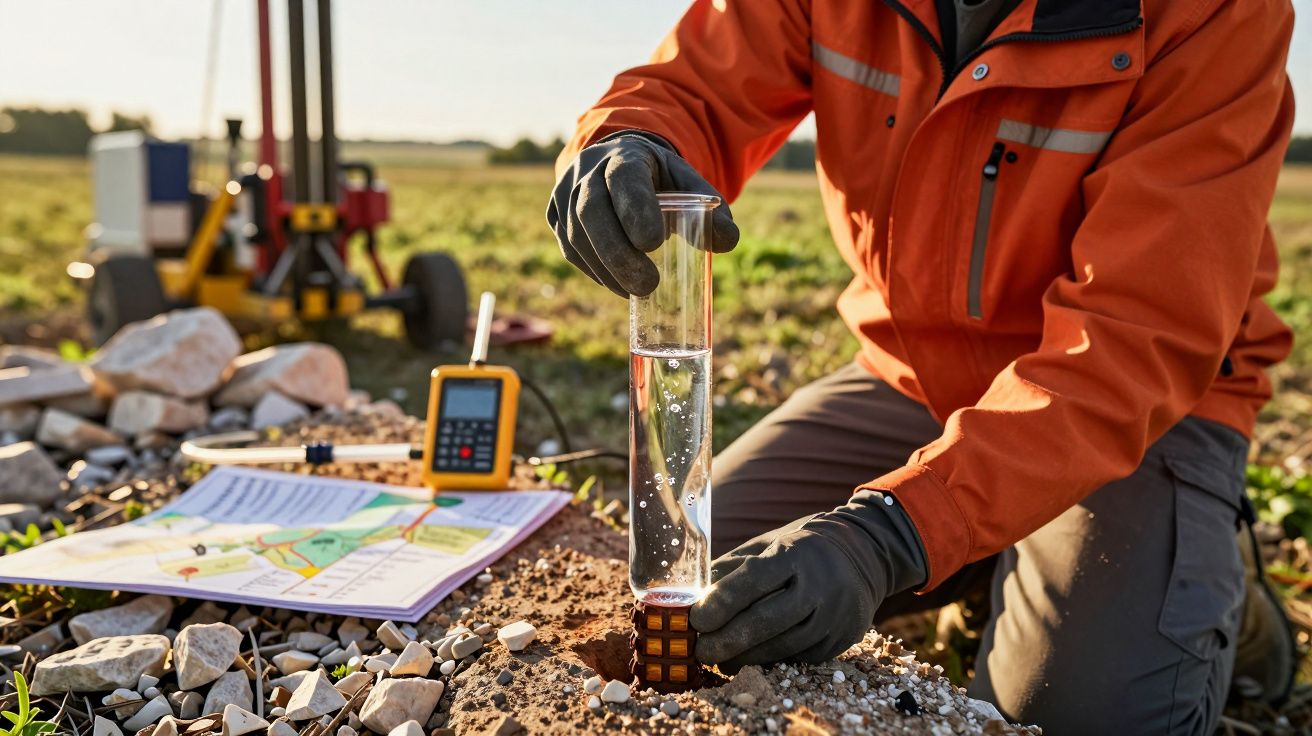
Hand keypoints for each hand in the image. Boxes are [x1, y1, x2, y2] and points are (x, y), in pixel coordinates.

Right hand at [546, 131, 738, 296]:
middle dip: (618, 253)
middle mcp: (586, 171)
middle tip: (647, 285)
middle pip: (591, 212)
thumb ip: (712, 209)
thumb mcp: (688, 184)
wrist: (616, 163)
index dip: (634, 211)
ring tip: (637, 291)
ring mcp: (565, 193)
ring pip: (576, 235)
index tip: (654, 244)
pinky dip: (594, 271)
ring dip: (606, 269)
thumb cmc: (659, 179)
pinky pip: (569, 248)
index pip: (623, 179)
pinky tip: (618, 285)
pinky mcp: (555, 217)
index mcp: (624, 155)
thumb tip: (729, 241)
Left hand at [690, 492, 927, 671]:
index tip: (695, 620)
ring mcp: (834, 615)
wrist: (865, 554)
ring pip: (782, 646)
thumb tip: (695, 594)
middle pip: (766, 620)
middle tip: (700, 651)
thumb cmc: (802, 549)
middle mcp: (818, 585)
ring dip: (745, 657)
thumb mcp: (770, 544)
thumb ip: (734, 567)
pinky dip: (770, 660)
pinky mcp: (841, 639)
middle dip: (727, 640)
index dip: (721, 602)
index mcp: (795, 553)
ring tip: (718, 660)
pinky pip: (799, 656)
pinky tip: (748, 660)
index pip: (754, 579)